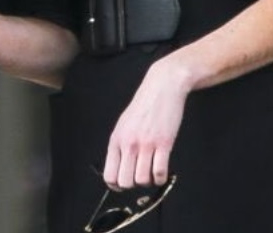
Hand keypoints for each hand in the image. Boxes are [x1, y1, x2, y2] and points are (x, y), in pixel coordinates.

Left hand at [103, 58, 189, 188]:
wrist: (162, 87)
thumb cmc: (144, 105)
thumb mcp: (124, 124)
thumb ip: (120, 144)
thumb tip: (118, 167)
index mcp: (116, 139)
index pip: (109, 175)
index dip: (117, 185)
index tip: (125, 183)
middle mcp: (128, 143)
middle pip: (125, 182)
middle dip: (133, 184)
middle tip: (140, 176)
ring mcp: (146, 144)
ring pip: (142, 180)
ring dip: (149, 181)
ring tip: (152, 171)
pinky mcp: (163, 143)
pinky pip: (160, 172)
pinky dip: (161, 177)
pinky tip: (162, 170)